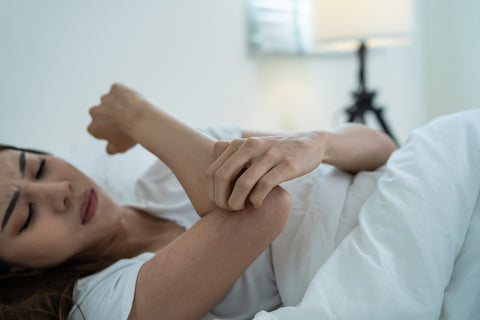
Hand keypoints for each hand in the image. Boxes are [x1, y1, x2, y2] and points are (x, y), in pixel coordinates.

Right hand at [87, 83, 146, 153]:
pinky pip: (119, 91)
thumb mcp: (119, 148)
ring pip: (110, 101)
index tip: (118, 131)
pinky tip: (133, 102)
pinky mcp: (115, 88)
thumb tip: (108, 149)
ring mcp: (105, 99)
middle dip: (110, 116)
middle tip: (125, 121)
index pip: (98, 129)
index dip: (108, 130)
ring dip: (117, 105)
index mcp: (93, 127)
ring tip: (131, 112)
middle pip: (101, 114)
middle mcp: (94, 112)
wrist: (142, 120)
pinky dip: (124, 94)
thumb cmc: (130, 135)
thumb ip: (110, 149)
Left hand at [206, 131, 326, 209]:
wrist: (310, 144)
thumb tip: (213, 149)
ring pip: (243, 184)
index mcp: (239, 144)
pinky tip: (257, 204)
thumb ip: (232, 150)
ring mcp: (269, 155)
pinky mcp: (287, 165)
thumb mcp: (253, 147)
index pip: (212, 172)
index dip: (211, 193)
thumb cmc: (276, 151)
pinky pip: (264, 186)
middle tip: (229, 209)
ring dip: (237, 202)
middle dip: (221, 200)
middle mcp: (251, 146)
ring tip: (242, 208)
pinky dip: (256, 200)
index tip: (219, 204)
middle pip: (222, 177)